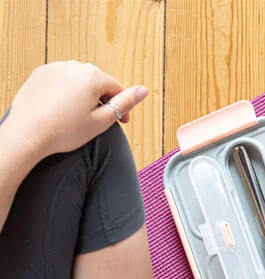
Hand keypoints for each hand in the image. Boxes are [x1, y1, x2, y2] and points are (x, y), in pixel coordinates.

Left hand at [3, 61, 147, 161]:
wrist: (28, 134)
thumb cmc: (66, 131)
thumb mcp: (102, 121)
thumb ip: (125, 103)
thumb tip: (144, 90)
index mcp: (92, 77)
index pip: (116, 88)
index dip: (121, 107)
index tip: (121, 123)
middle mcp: (74, 66)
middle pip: (98, 82)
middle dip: (102, 99)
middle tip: (100, 120)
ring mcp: (55, 68)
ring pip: (79, 79)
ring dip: (85, 94)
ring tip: (80, 116)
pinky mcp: (41, 73)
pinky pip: (62, 80)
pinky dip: (67, 92)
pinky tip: (63, 110)